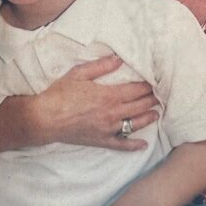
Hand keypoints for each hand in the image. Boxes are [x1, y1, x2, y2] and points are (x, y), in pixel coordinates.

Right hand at [31, 55, 159, 150]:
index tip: (154, 82)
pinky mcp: (101, 140)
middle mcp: (112, 113)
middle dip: (151, 100)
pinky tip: (143, 145)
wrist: (45, 118)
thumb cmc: (60, 94)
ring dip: (148, 118)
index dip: (147, 86)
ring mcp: (108, 128)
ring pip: (135, 124)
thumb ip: (101, 66)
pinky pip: (121, 145)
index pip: (135, 90)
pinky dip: (133, 146)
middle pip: (139, 106)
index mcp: (108, 95)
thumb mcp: (79, 74)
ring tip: (157, 113)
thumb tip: (118, 59)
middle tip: (160, 95)